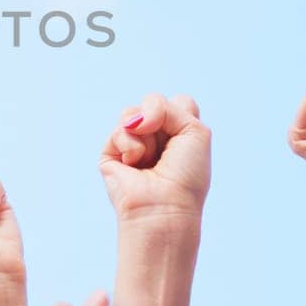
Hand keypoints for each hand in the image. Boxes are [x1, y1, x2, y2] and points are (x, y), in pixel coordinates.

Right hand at [99, 94, 210, 223]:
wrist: (165, 204)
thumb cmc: (186, 175)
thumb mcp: (194, 130)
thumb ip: (166, 107)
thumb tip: (131, 120)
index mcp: (179, 134)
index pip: (177, 102)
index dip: (179, 111)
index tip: (185, 137)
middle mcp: (156, 137)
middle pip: (153, 102)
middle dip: (161, 119)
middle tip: (167, 147)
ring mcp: (132, 143)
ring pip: (133, 112)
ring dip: (147, 135)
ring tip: (150, 160)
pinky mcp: (111, 153)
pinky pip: (120, 129)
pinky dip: (131, 146)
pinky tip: (134, 165)